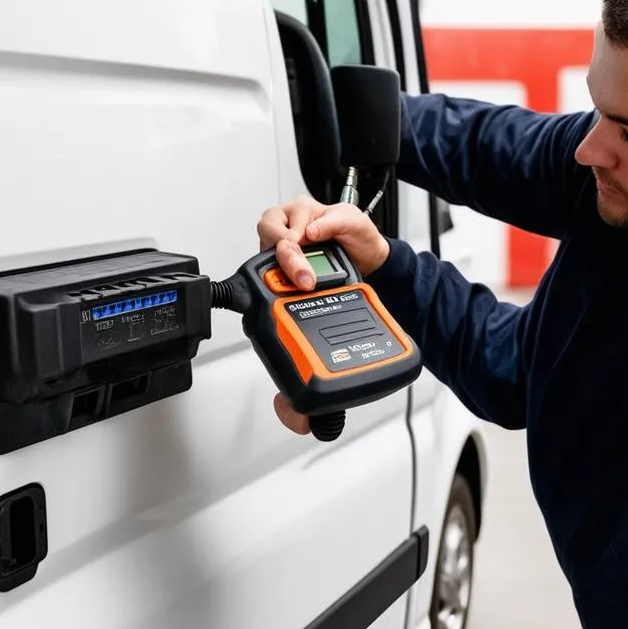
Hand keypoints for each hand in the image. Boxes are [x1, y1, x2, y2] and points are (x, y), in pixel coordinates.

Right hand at [257, 196, 390, 291]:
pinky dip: (283, 276)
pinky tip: (297, 281)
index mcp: (301, 208)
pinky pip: (273, 267)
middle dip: (285, 259)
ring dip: (283, 268)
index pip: (282, 225)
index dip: (291, 248)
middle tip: (304, 278)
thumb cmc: (359, 235)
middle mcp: (288, 222)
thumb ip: (331, 222)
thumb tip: (309, 231)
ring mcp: (284, 241)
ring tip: (304, 281)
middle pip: (267, 235)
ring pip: (267, 252)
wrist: (367, 257)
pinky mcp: (284, 259)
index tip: (305, 269)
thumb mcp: (352, 221)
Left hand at [258, 196, 390, 435]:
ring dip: (294, 240)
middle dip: (278, 256)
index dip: (250, 282)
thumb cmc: (342, 297)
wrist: (377, 271)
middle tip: (299, 282)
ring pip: (284, 217)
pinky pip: (322, 214)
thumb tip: (291, 414)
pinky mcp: (337, 218)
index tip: (260, 299)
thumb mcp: (320, 338)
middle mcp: (287, 245)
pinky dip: (320, 224)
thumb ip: (305, 384)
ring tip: (310, 267)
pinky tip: (321, 239)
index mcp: (275, 275)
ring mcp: (310, 227)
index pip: (252, 271)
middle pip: (264, 233)